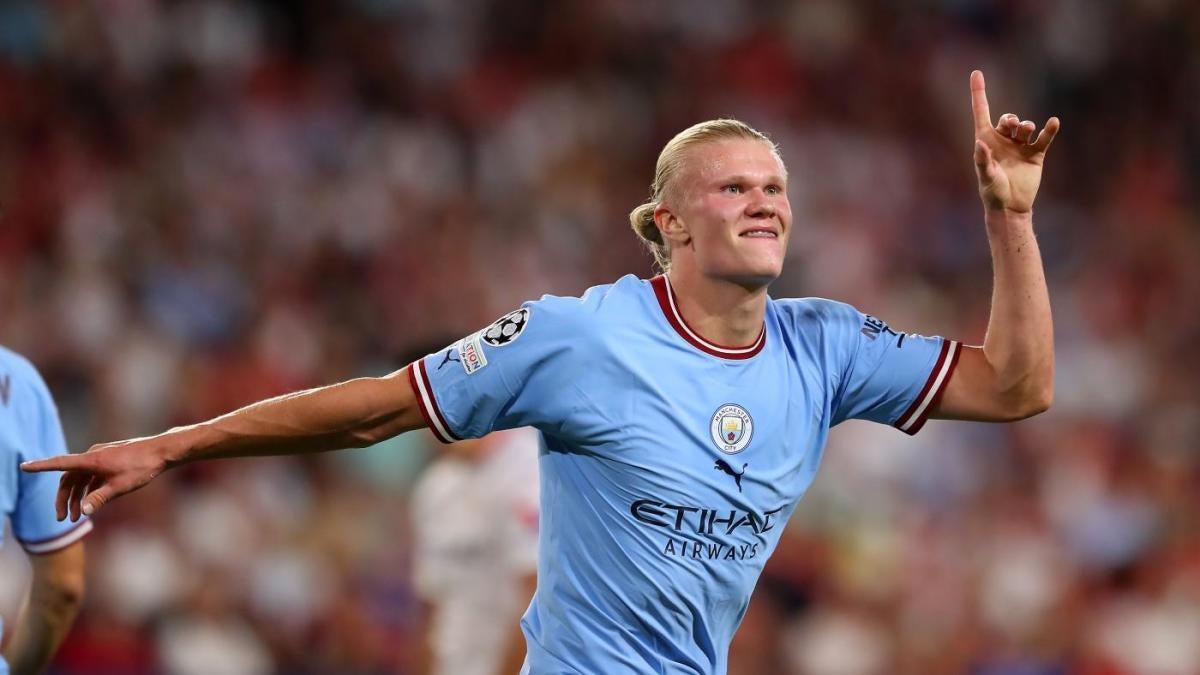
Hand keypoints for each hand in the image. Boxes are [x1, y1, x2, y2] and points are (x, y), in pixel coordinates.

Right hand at [21, 434, 179, 520]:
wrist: (162, 451)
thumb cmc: (142, 467)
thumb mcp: (121, 486)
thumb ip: (100, 498)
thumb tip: (84, 512)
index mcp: (92, 460)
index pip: (60, 463)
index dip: (41, 466)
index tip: (25, 467)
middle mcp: (93, 456)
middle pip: (69, 478)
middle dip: (64, 499)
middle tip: (63, 519)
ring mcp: (101, 457)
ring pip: (81, 478)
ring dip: (77, 497)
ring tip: (78, 517)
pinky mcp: (109, 460)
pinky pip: (92, 476)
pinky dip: (88, 489)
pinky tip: (91, 503)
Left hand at [970, 70, 1059, 213]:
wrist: (1011, 206)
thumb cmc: (993, 192)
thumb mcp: (986, 178)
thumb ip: (983, 162)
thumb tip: (980, 145)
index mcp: (986, 141)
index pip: (981, 112)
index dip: (978, 93)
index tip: (976, 73)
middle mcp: (1003, 140)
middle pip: (1007, 119)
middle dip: (1010, 119)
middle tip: (1013, 126)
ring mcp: (1020, 146)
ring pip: (1024, 127)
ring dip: (1026, 126)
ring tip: (1027, 130)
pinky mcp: (1035, 154)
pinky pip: (1043, 138)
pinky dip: (1048, 130)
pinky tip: (1053, 123)